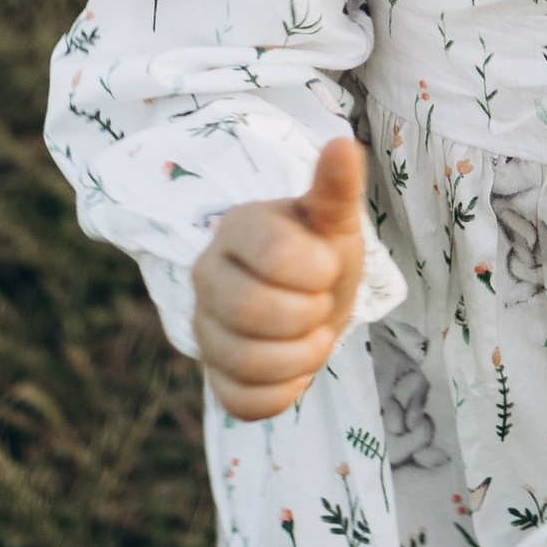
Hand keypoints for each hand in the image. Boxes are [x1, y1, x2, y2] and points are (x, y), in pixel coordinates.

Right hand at [192, 138, 369, 418]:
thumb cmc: (320, 251)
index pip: (271, 253)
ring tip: (314, 336)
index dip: (316, 270)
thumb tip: (341, 144)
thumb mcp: (334, 220)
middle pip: (248, 310)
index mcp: (235, 228)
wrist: (310, 298)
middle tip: (322, 305)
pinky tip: (294, 368)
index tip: (327, 267)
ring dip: (302, 357)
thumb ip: (336, 188)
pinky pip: (242, 403)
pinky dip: (284, 393)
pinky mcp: (214, 377)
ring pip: (245, 362)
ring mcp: (205, 330)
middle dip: (307, 315)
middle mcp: (206, 277)